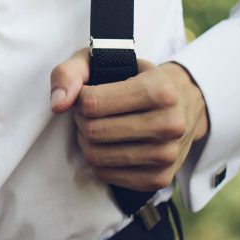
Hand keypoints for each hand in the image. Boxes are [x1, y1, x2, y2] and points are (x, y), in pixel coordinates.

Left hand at [50, 49, 208, 191]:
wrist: (182, 103)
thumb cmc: (134, 78)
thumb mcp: (102, 61)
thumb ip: (70, 73)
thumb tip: (57, 105)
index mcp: (160, 91)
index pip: (92, 103)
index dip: (79, 99)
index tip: (87, 94)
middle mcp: (170, 124)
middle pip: (93, 131)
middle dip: (81, 120)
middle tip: (90, 112)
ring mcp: (167, 155)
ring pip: (97, 156)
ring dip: (86, 141)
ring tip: (98, 126)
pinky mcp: (160, 179)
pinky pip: (107, 175)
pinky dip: (98, 161)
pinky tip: (108, 145)